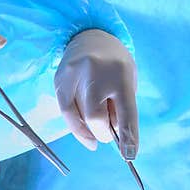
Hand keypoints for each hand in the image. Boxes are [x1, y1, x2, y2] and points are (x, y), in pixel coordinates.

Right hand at [54, 30, 138, 159]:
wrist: (89, 34)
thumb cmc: (114, 63)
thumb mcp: (127, 80)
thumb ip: (122, 108)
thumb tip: (118, 140)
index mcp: (120, 73)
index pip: (125, 111)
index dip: (128, 136)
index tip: (130, 154)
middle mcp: (95, 72)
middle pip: (96, 117)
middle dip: (104, 133)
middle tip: (108, 135)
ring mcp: (73, 75)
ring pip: (78, 117)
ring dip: (89, 131)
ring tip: (97, 132)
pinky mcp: (59, 80)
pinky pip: (65, 112)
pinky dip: (76, 127)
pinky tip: (84, 133)